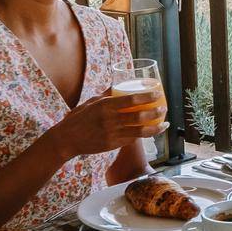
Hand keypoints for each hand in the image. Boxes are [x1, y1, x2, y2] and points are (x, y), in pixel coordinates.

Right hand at [51, 87, 168, 160]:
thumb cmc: (78, 118)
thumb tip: (118, 86)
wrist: (67, 139)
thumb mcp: (91, 102)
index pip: (131, 100)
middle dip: (156, 112)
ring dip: (155, 128)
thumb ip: (106, 95)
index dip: (148, 97)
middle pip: (139, 117)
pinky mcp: (113, 145)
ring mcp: (112, 134)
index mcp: (105, 105)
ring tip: (164, 123)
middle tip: (164, 108)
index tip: (158, 93)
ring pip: (140, 131)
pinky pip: (132, 139)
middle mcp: (110, 120)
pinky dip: (143, 135)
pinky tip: (151, 131)